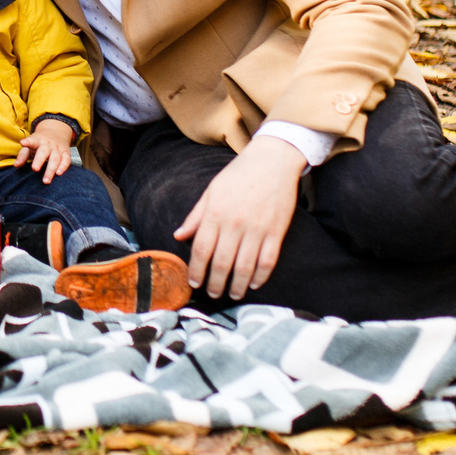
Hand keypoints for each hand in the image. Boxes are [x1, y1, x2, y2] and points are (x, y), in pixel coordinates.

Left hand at [14, 119, 72, 181]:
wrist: (56, 131)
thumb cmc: (39, 143)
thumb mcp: (30, 145)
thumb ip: (23, 155)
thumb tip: (16, 165)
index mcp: (37, 141)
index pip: (32, 141)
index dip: (28, 142)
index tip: (23, 143)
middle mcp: (48, 144)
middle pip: (44, 152)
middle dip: (39, 160)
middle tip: (35, 169)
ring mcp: (58, 148)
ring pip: (55, 159)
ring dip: (51, 170)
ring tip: (46, 181)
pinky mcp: (66, 153)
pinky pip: (66, 160)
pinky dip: (63, 167)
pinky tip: (59, 174)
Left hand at [172, 138, 305, 300]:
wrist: (272, 160)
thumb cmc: (239, 174)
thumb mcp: (211, 191)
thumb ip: (195, 216)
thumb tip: (179, 235)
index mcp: (216, 212)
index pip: (201, 249)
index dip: (196, 270)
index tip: (193, 282)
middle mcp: (235, 223)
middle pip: (221, 263)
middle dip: (215, 284)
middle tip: (212, 294)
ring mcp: (257, 229)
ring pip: (245, 267)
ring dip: (237, 286)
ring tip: (232, 294)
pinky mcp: (276, 231)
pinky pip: (268, 261)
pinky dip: (261, 276)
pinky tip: (254, 284)